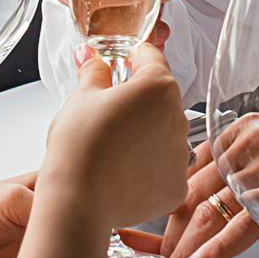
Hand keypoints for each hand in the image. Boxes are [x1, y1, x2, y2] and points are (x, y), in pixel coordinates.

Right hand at [39, 42, 189, 234]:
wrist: (77, 199)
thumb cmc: (78, 147)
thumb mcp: (81, 98)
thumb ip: (94, 71)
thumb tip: (91, 57)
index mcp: (158, 86)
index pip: (150, 57)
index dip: (131, 58)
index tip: (119, 66)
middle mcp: (178, 117)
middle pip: (160, 98)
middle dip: (137, 101)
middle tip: (107, 114)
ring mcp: (181, 154)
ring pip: (164, 133)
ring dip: (145, 134)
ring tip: (112, 146)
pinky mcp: (177, 185)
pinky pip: (165, 167)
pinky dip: (148, 167)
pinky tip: (123, 170)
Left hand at [148, 123, 258, 257]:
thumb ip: (245, 173)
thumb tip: (205, 208)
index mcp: (242, 131)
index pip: (187, 172)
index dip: (166, 209)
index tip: (155, 236)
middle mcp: (248, 143)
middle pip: (190, 194)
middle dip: (168, 236)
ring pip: (207, 214)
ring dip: (182, 253)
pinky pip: (238, 229)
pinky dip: (211, 252)